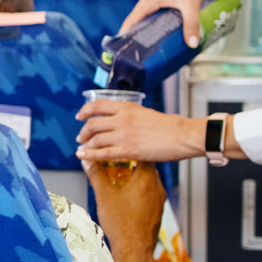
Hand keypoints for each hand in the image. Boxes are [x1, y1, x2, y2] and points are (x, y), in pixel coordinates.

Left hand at [76, 100, 201, 162]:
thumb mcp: (145, 113)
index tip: (80, 116)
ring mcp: (124, 134)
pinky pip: (103, 153)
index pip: (98, 105)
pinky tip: (83, 156)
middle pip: (93, 124)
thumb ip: (130, 116)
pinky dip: (90, 155)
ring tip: (83, 149)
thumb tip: (119, 121)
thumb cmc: (169, 126)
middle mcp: (122, 119)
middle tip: (81, 137)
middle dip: (84, 132)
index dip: (85, 111)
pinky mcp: (128, 150)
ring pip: (96, 139)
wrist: (182, 136)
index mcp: (127, 107)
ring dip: (86, 145)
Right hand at [83, 158, 163, 261]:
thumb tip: (88, 160)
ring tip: (122, 179)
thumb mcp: (103, 194)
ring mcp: (160, 200)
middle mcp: (157, 187)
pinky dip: (141, 191)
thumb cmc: (120, 223)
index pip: (142, 154)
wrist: (134, 250)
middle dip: (133, 163)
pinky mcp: (159, 211)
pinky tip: (129, 197)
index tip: (120, 149)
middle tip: (119, 162)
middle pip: (147, 166)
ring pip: (150, 181)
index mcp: (145, 179)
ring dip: (137, 177)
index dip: (130, 150)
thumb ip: (96, 174)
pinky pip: (151, 194)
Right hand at [118, 0, 224, 46]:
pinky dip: (154, 23)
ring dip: (146, 29)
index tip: (124, 50)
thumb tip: (192, 44)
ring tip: (149, 47)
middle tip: (139, 54)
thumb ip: (191, 24)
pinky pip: (153, 13)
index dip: (126, 35)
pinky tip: (162, 32)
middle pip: (137, 20)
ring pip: (146, 17)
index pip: (132, 20)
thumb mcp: (191, 4)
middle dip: (136, 36)